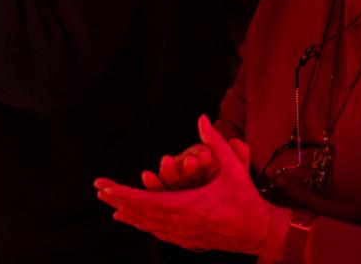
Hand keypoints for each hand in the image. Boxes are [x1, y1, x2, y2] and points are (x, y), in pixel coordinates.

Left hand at [95, 115, 290, 256]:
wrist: (260, 231)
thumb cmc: (246, 199)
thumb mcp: (233, 168)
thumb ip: (215, 142)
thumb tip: (202, 118)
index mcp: (188, 206)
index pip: (147, 201)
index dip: (124, 194)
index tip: (105, 187)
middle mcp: (181, 224)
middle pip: (141, 213)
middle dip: (118, 200)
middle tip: (99, 190)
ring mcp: (184, 235)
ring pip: (148, 225)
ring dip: (128, 213)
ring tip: (110, 204)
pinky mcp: (188, 241)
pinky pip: (158, 233)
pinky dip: (142, 224)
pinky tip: (132, 220)